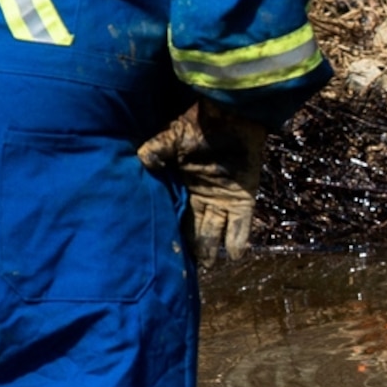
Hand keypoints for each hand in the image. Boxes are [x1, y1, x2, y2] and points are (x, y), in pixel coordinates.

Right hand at [139, 106, 274, 266]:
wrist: (231, 116)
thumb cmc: (199, 124)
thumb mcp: (172, 138)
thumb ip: (157, 150)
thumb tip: (141, 159)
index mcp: (184, 188)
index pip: (176, 217)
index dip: (172, 233)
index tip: (164, 253)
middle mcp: (203, 199)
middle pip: (195, 230)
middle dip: (191, 249)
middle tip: (183, 271)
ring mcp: (224, 200)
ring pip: (215, 232)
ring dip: (211, 250)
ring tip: (207, 268)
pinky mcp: (244, 198)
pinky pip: (241, 225)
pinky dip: (238, 240)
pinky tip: (233, 257)